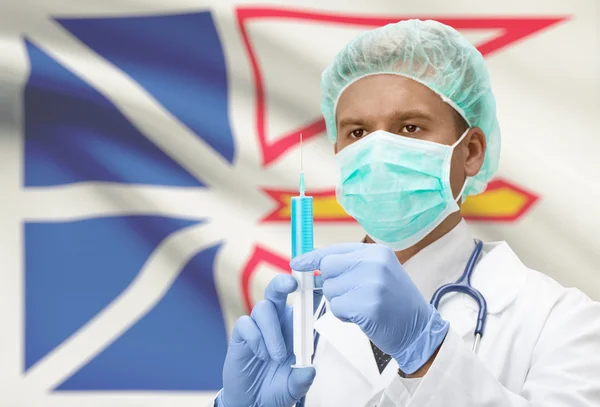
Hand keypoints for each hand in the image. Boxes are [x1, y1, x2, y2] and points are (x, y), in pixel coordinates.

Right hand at [218, 275, 315, 406]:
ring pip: (263, 307)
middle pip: (278, 289)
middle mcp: (277, 320)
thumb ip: (302, 379)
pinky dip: (255, 338)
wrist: (254, 401)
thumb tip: (309, 371)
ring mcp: (258, 326)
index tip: (317, 280)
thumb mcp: (295, 387)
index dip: (309, 287)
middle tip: (292, 284)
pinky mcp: (241, 334)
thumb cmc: (278, 388)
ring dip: (272, 331)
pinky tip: (261, 355)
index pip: (303, 300)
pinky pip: (246, 324)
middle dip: (285, 282)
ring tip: (275, 357)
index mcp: (296, 325)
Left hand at [290, 243, 448, 373]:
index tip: (296, 263)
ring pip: (330, 289)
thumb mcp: (377, 274)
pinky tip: (362, 317)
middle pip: (328, 267)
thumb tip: (314, 267)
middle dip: (331, 283)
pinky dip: (344, 316)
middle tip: (349, 295)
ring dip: (339, 302)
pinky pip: (337, 308)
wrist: (419, 329)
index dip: (313, 257)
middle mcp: (374, 263)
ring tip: (362, 306)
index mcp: (376, 252)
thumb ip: (350, 266)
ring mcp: (372, 283)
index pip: (334, 249)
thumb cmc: (394, 303)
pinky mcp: (368, 305)